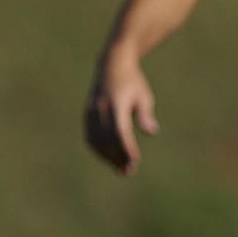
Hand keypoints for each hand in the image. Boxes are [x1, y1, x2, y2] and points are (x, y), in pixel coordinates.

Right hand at [83, 57, 159, 174]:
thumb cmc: (133, 82)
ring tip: (120, 169)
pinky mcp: (87, 114)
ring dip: (107, 156)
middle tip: (129, 171)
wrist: (111, 65)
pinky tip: (108, 158)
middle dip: (117, 157)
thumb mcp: (143, 95)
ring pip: (95, 139)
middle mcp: (100, 108)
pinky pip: (90, 135)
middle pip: (107, 139)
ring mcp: (91, 111)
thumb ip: (145, 114)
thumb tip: (151, 131)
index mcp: (115, 103)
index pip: (119, 131)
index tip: (134, 161)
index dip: (126, 148)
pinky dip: (98, 149)